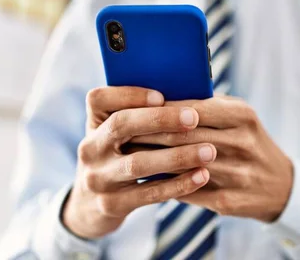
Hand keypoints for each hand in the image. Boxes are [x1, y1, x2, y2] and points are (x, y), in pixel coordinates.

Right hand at [62, 86, 216, 238]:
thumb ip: (143, 116)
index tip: (162, 96)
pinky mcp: (111, 204)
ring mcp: (98, 178)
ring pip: (138, 163)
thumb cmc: (121, 156)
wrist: (91, 204)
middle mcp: (90, 148)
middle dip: (160, 120)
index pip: (99, 98)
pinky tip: (202, 175)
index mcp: (94, 122)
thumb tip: (189, 97)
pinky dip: (178, 184)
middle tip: (193, 118)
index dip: (129, 94)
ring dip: (177, 156)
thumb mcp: (121, 135)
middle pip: (121, 125)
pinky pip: (149, 193)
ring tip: (209, 151)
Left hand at [129, 96, 293, 222]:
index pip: (192, 109)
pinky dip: (164, 184)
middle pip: (182, 136)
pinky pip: (187, 190)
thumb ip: (207, 105)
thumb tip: (162, 96)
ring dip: (150, 160)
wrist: (279, 184)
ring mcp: (236, 174)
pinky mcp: (228, 200)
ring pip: (180, 165)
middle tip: (121, 131)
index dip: (159, 110)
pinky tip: (147, 177)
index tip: (133, 107)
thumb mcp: (239, 115)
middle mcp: (241, 143)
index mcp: (242, 116)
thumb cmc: (249, 140)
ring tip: (128, 153)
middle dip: (147, 133)